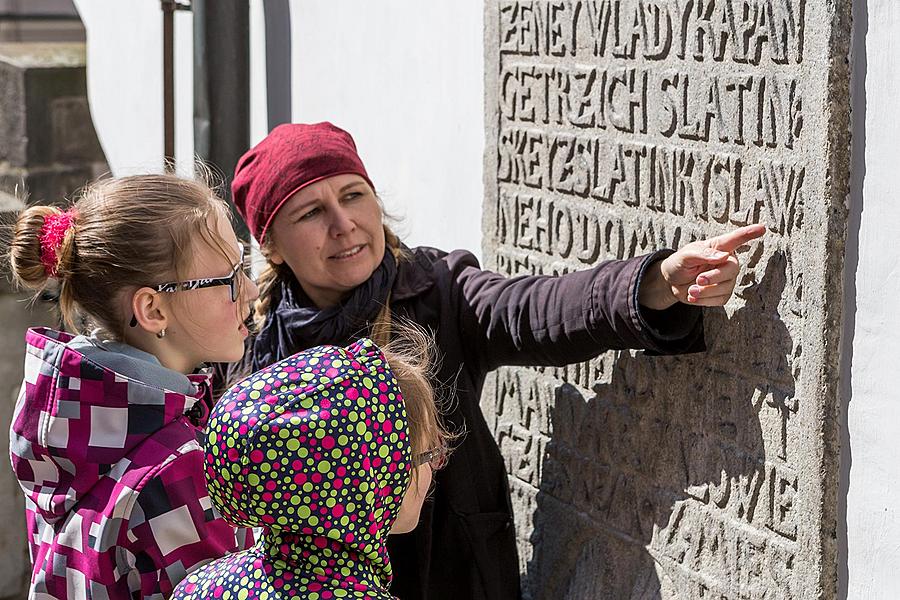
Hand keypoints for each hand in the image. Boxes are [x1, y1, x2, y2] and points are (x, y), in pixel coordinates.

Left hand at [638, 224, 765, 309]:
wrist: (671, 282)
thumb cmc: (680, 263)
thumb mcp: (686, 256)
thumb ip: (702, 254)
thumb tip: (723, 256)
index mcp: (718, 247)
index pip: (736, 239)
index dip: (749, 234)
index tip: (762, 228)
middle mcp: (726, 262)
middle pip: (732, 269)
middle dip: (714, 277)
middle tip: (698, 280)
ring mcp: (727, 279)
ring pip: (726, 288)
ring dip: (706, 291)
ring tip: (691, 289)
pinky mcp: (723, 293)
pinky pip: (720, 299)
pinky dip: (705, 300)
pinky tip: (694, 295)